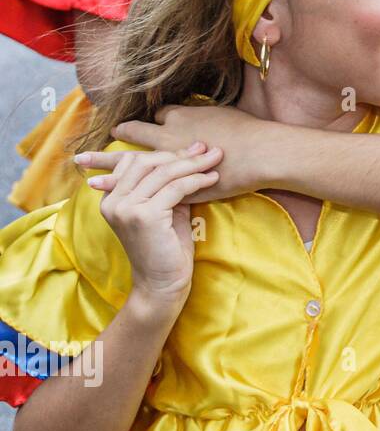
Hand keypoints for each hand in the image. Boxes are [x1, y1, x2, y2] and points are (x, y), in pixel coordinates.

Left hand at [75, 104, 271, 201]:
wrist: (261, 152)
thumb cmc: (249, 131)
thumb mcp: (226, 114)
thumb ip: (211, 117)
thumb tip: (210, 117)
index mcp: (183, 118)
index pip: (161, 116)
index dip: (156, 120)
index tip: (147, 123)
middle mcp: (170, 138)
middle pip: (135, 133)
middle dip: (118, 135)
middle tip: (98, 138)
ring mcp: (171, 162)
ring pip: (133, 162)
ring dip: (108, 164)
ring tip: (85, 168)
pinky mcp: (179, 184)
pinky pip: (147, 187)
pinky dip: (125, 188)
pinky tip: (107, 191)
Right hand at [89, 144, 220, 315]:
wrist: (162, 283)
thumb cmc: (167, 248)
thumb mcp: (165, 210)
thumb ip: (167, 186)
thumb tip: (190, 156)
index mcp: (111, 197)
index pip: (134, 161)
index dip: (165, 152)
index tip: (195, 147)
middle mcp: (112, 200)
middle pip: (148, 162)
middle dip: (181, 154)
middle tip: (209, 150)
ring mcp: (125, 207)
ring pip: (163, 173)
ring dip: (194, 164)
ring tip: (216, 160)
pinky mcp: (143, 216)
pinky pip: (175, 188)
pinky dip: (196, 181)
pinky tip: (213, 179)